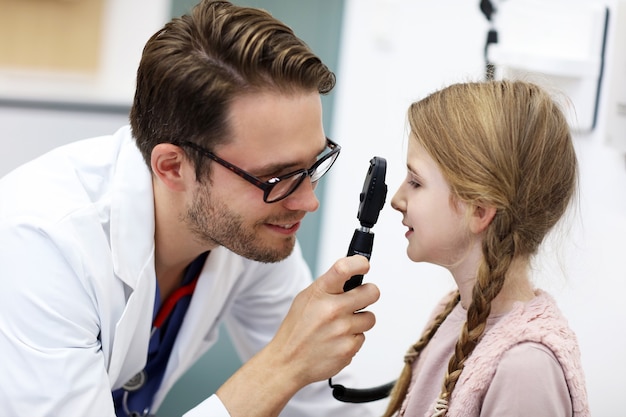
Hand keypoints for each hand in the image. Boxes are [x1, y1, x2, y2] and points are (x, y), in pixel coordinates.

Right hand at [269, 254, 379, 385]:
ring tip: (340, 326)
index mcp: (319, 292)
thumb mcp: (305, 299)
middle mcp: (332, 309)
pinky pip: (362, 338)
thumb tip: (353, 276)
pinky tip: (336, 341)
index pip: (344, 268)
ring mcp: (342, 330)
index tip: (364, 265)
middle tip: (359, 300)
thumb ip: (329, 287)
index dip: (359, 263)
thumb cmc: (297, 329)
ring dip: (359, 321)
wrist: (287, 362)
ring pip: (370, 318)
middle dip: (368, 294)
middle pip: (371, 292)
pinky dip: (352, 339)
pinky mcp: (349, 348)